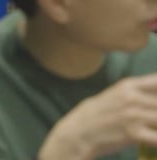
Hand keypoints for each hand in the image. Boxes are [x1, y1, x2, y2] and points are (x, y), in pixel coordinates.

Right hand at [38, 74, 156, 159]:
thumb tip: (155, 90)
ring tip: (152, 127)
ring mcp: (133, 115)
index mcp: (128, 85)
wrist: (77, 133)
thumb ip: (137, 92)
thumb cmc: (96, 115)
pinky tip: (153, 140)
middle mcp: (132, 97)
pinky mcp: (133, 134)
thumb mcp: (114, 95)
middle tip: (152, 118)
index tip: (156, 102)